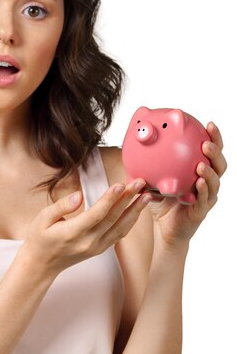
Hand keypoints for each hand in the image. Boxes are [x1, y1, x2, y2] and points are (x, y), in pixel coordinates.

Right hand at [21, 178, 151, 275]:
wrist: (41, 265)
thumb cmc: (40, 238)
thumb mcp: (42, 218)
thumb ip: (61, 206)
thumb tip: (79, 196)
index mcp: (72, 233)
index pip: (95, 214)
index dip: (109, 199)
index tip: (120, 184)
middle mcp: (88, 242)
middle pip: (113, 219)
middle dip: (128, 199)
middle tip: (140, 183)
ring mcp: (96, 248)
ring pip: (120, 228)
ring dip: (135, 211)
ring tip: (147, 195)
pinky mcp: (101, 249)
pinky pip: (119, 234)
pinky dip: (130, 221)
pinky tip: (138, 209)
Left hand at [145, 121, 226, 248]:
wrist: (164, 228)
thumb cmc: (162, 203)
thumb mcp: (152, 181)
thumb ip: (147, 166)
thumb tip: (134, 148)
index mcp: (199, 171)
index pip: (210, 151)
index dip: (213, 138)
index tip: (209, 124)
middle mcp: (207, 182)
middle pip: (219, 164)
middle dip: (216, 152)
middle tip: (206, 144)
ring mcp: (207, 196)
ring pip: (215, 181)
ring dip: (209, 172)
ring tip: (201, 165)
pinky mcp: (202, 210)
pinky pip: (205, 199)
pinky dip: (203, 190)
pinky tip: (198, 182)